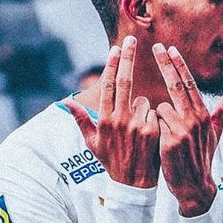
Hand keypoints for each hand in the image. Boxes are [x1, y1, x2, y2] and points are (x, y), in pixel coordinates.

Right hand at [64, 36, 159, 187]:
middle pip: (124, 81)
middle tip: (132, 39)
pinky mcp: (152, 132)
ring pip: (143, 101)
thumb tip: (67, 101)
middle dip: (128, 58)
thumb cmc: (111, 161)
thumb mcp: (92, 143)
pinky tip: (149, 135)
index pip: (107, 85)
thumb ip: (81, 119)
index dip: (112, 64)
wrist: (132, 183)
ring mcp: (136, 126)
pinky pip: (154, 114)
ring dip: (142, 108)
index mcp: (103, 119)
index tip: (116, 48)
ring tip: (138, 130)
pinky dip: (153, 119)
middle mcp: (118, 120)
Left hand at [152, 43, 222, 216]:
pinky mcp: (169, 141)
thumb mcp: (215, 132)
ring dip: (159, 118)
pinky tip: (160, 142)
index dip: (179, 65)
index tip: (169, 49)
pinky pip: (155, 123)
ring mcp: (182, 130)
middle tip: (156, 46)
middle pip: (176, 85)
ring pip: (161, 108)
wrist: (194, 186)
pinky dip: (154, 129)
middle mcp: (195, 120)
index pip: (190, 83)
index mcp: (204, 115)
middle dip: (165, 64)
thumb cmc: (202, 157)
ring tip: (166, 136)